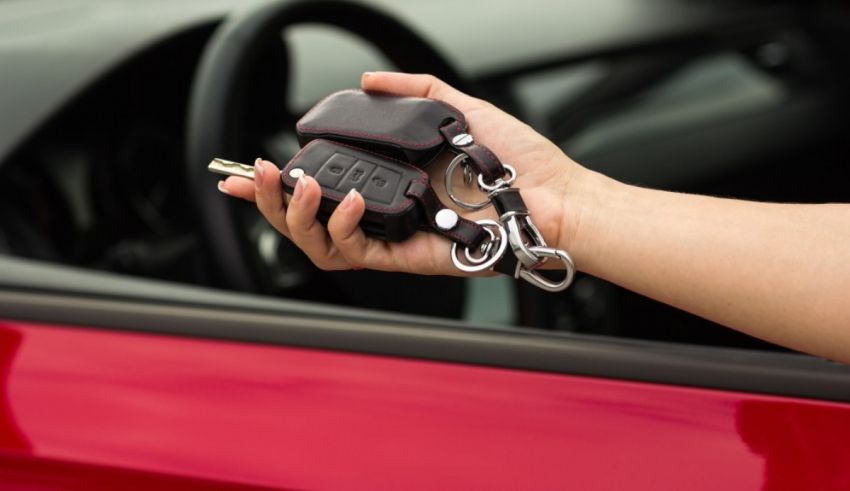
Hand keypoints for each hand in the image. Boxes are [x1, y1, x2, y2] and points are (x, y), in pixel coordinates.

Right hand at [220, 72, 589, 275]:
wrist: (550, 194)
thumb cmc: (514, 161)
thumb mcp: (456, 108)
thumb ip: (413, 90)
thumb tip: (369, 78)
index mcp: (386, 182)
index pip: (317, 187)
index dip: (274, 184)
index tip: (238, 169)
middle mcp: (382, 213)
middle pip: (304, 222)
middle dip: (266, 202)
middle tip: (254, 175)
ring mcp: (392, 238)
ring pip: (318, 246)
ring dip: (292, 217)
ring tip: (293, 185)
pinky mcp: (406, 257)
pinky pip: (358, 253)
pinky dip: (344, 226)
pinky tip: (350, 197)